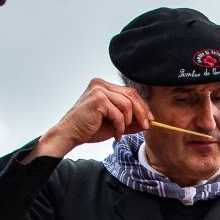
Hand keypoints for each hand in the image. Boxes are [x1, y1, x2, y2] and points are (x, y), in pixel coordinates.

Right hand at [28, 78, 152, 159]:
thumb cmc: (89, 129)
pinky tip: (115, 134)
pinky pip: (118, 113)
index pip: (129, 92)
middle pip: (131, 95)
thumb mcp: (114, 124)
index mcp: (104, 86)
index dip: (142, 105)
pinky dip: (120, 126)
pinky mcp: (98, 99)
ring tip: (121, 132)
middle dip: (141, 112)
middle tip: (145, 126)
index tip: (149, 119)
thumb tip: (147, 123)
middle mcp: (101, 84)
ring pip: (127, 105)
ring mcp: (99, 90)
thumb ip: (129, 121)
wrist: (70, 135)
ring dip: (128, 122)